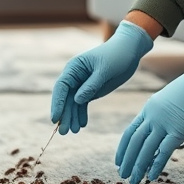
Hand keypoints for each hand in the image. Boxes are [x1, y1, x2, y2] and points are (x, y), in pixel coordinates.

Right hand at [50, 20, 153, 134]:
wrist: (129, 52)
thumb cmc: (116, 56)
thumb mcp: (105, 70)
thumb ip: (91, 85)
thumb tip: (77, 100)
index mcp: (74, 67)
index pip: (61, 87)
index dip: (57, 103)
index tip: (55, 118)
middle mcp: (74, 76)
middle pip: (65, 98)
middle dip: (64, 115)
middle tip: (64, 132)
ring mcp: (81, 84)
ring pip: (73, 103)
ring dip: (72, 117)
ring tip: (74, 132)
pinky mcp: (90, 90)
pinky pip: (82, 104)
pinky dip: (82, 114)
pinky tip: (82, 125)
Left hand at [115, 46, 183, 183]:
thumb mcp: (170, 100)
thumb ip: (163, 115)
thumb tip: (164, 130)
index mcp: (149, 108)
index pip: (130, 131)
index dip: (123, 148)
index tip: (119, 161)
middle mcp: (152, 116)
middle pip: (134, 142)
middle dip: (127, 161)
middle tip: (122, 175)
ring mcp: (164, 123)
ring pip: (146, 149)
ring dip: (138, 167)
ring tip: (133, 181)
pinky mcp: (179, 130)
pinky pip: (164, 151)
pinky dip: (156, 165)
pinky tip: (151, 177)